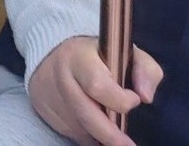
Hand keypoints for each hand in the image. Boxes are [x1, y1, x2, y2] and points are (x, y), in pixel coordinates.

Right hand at [30, 36, 162, 145]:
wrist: (51, 52)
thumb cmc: (98, 56)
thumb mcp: (125, 53)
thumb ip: (145, 71)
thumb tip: (146, 97)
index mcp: (80, 58)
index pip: (97, 85)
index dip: (119, 99)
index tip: (134, 99)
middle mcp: (62, 77)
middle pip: (87, 115)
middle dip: (111, 135)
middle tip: (128, 145)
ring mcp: (50, 95)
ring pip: (78, 128)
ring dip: (99, 135)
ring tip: (115, 137)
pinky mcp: (43, 109)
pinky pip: (70, 132)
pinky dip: (86, 135)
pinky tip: (96, 130)